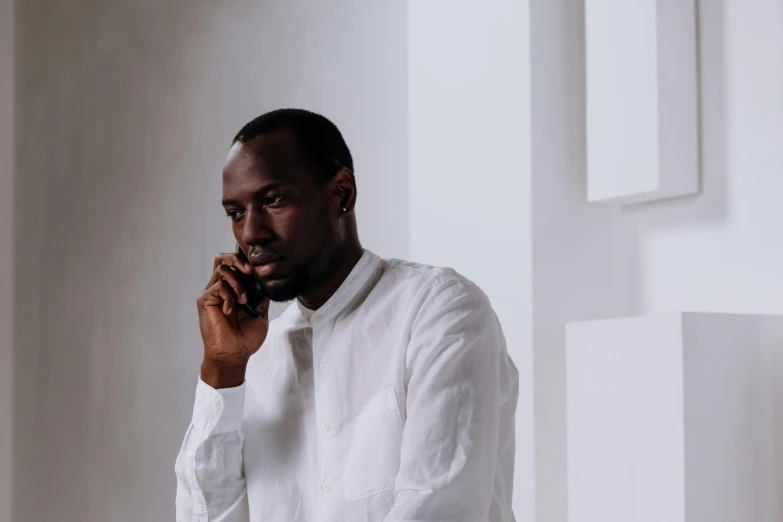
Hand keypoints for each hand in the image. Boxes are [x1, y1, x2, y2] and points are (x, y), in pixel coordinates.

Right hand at [196, 252, 269, 387]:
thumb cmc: (246, 339)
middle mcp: (221, 288)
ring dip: (237, 282)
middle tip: (249, 271)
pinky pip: (218, 286)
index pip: (235, 264)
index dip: (245, 260)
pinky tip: (231, 310)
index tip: (258, 267)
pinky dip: (229, 295)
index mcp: (234, 290)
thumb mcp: (260, 314)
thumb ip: (262, 296)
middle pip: (222, 258)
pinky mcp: (205, 300)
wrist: (234, 355)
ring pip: (222, 269)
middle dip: (237, 259)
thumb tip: (267, 280)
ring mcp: (212, 293)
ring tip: (243, 300)